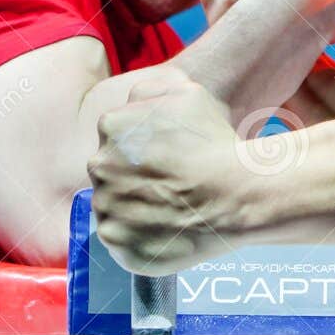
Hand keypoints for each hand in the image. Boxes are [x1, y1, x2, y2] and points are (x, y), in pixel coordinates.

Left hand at [88, 68, 253, 274]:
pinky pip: (121, 239)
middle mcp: (99, 165)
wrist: (235, 193)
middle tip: (170, 183)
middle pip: (111, 170)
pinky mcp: (116, 242)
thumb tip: (132, 103)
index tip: (167, 157)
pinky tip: (166, 229)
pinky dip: (140, 237)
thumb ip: (150, 91)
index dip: (144, 147)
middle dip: (134, 176)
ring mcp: (106, 207)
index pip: (117, 136)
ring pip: (114, 205)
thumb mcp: (188, 92)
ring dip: (135, 206)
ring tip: (171, 207)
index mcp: (111, 126)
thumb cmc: (214, 142)